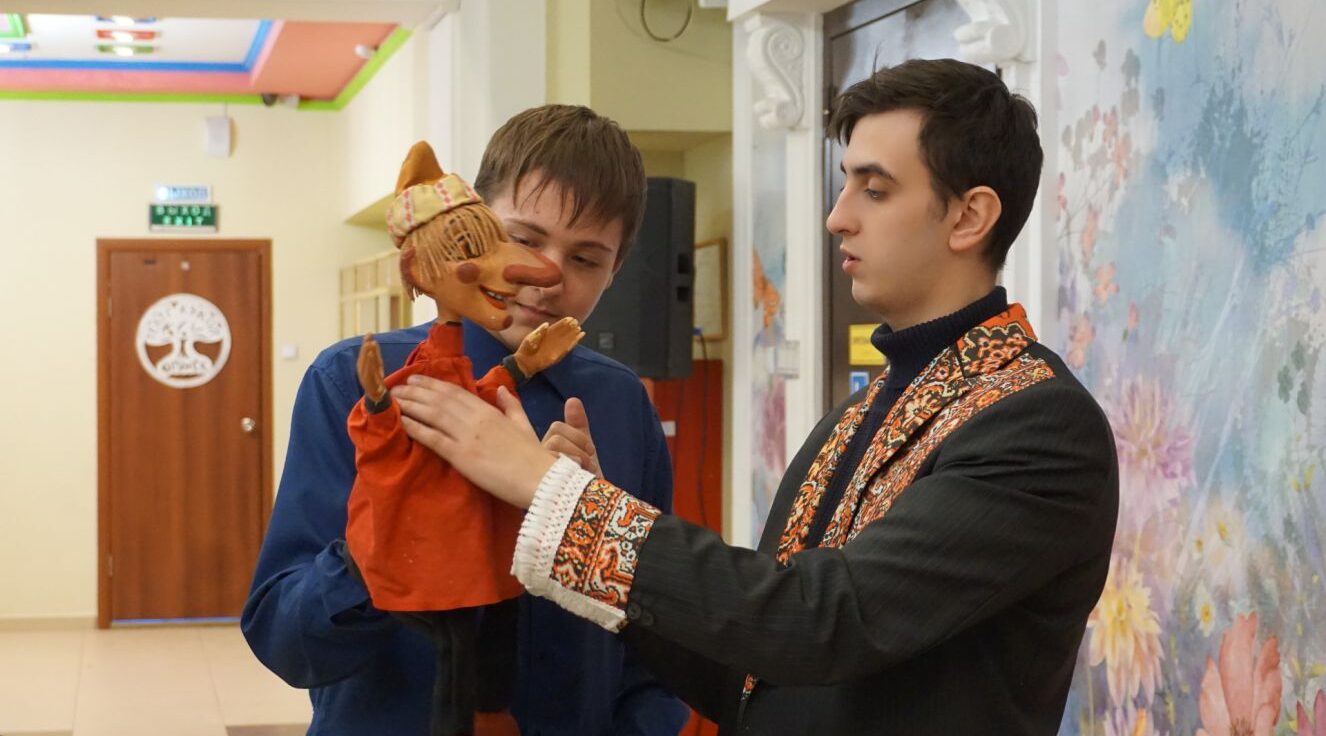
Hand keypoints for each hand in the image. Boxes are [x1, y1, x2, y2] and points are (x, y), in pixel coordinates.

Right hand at [357, 334, 386, 402]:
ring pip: (365, 365)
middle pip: (363, 358)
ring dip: (367, 355)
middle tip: (369, 338)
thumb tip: (373, 341)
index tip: (369, 334)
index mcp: (363, 366)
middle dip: (366, 347)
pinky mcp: (369, 385)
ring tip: (370, 345)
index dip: (366, 343)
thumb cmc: (376, 379)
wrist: (377, 397)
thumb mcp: (376, 365)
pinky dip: (370, 366)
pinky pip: (369, 374)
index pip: (364, 353)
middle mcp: (362, 371)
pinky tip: (372, 359)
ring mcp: (365, 378)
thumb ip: (375, 354)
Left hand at [393, 375, 555, 508]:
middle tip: (396, 387)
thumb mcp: (525, 424)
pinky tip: (401, 421)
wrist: (541, 479)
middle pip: (439, 400)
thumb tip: (502, 389)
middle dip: (416, 391)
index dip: (434, 385)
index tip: (416, 380)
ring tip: (393, 400)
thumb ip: (511, 406)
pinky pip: (432, 438)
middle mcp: (475, 419)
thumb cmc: (534, 456)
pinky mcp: (461, 456)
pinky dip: (415, 427)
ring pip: (432, 414)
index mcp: (490, 411)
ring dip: (410, 405)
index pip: (456, 393)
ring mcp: (466, 436)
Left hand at [513, 317, 583, 375]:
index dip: (563, 323)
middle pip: (563, 332)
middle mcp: (552, 340)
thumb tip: (547, 323)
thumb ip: (540, 331)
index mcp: (546, 334)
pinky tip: (579, 338)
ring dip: (573, 334)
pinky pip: (568, 347)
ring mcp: (556, 347)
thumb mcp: (531, 337)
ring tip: (579, 329)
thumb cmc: (527, 349)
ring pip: (567, 339)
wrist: (526, 362)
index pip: (556, 327)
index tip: (569, 318)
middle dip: (570, 327)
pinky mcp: (559, 354)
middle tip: (576, 322)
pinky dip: (574, 343)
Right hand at [542, 398, 600, 477]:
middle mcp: (536, 458)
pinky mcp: (541, 482)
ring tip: (584, 472)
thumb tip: (572, 399)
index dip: (577, 435)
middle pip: (556, 434)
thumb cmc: (585, 478)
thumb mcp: (585, 448)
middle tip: (588, 463)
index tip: (590, 449)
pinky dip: (575, 467)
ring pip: (555, 443)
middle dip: (579, 445)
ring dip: (578, 457)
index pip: (557, 427)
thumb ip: (578, 426)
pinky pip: (556, 461)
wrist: (593, 505)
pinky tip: (579, 478)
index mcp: (546, 448)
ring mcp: (536, 470)